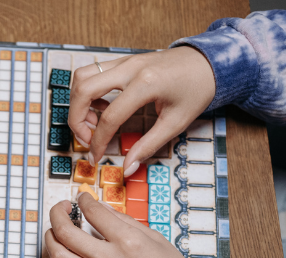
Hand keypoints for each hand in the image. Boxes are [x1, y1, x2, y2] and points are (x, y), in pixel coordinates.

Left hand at [45, 193, 197, 257]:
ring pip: (58, 254)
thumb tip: (100, 208)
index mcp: (127, 242)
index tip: (82, 198)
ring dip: (51, 237)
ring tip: (55, 229)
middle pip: (65, 231)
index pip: (93, 212)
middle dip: (56, 214)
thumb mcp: (154, 238)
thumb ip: (124, 221)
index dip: (84, 200)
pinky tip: (69, 253)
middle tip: (60, 208)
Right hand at [68, 47, 214, 175]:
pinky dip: (87, 92)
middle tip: (86, 138)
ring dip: (78, 102)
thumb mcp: (176, 122)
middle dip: (76, 119)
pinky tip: (101, 108)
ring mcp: (124, 61)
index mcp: (146, 83)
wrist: (209, 62)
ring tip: (92, 122)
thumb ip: (148, 145)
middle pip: (83, 89)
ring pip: (82, 76)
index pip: (109, 117)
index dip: (98, 142)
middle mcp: (130, 68)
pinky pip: (92, 72)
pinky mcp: (123, 61)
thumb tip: (127, 167)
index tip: (95, 157)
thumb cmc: (197, 89)